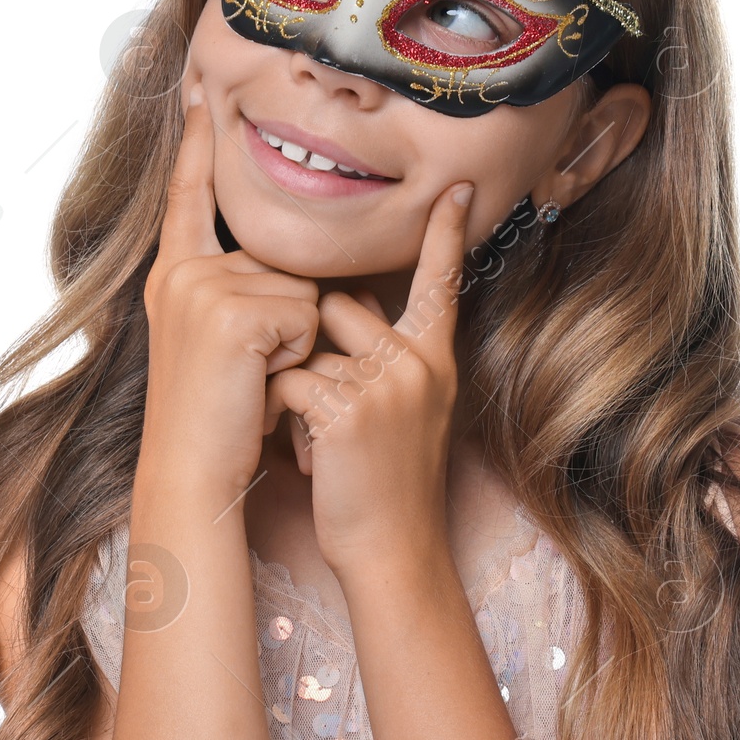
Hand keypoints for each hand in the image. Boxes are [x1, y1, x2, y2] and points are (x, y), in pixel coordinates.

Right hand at [139, 86, 321, 504]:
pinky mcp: (231, 312)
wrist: (192, 471)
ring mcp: (202, 288)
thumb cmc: (216, 418)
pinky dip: (297, 353)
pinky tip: (259, 383)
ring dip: (296, 339)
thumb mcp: (218, 341)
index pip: (189, 196)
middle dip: (288, 315)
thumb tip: (290, 271)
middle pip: (281, 257)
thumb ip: (238, 292)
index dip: (194, 145)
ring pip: (301, 286)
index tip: (196, 90)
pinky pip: (304, 313)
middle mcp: (182, 272)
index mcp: (174, 275)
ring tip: (252, 380)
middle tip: (246, 372)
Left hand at [263, 181, 473, 578]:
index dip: (446, 234)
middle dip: (316, 347)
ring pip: (308, 343)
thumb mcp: (410, 413)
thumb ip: (390, 360)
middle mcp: (419, 362)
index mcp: (435, 359)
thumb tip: (340, 304)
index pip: (440, 282)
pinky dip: (285, 417)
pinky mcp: (351, 408)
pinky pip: (289, 380)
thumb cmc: (388, 485)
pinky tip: (314, 457)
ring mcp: (388, 383)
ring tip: (323, 441)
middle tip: (330, 412)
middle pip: (341, 306)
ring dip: (297, 386)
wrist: (393, 552)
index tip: (454, 188)